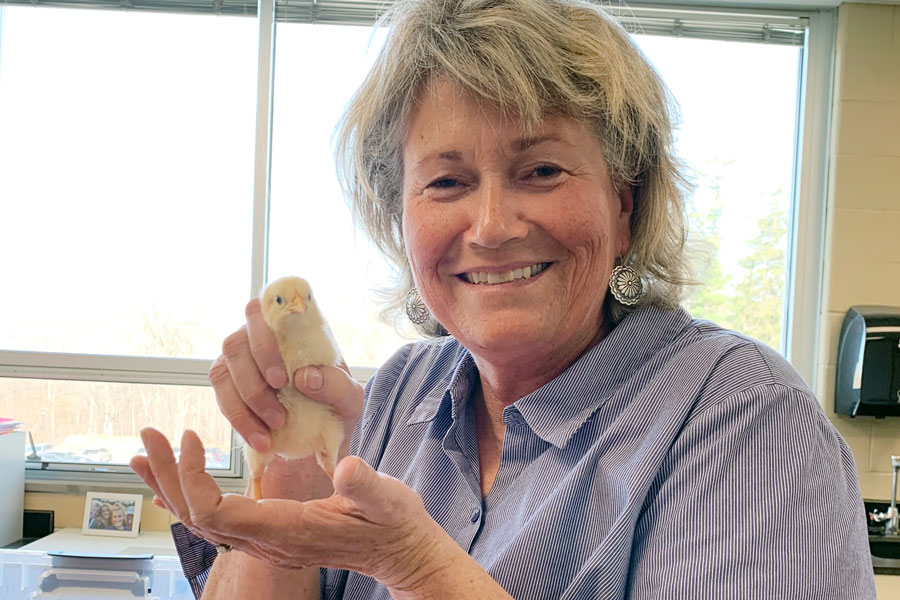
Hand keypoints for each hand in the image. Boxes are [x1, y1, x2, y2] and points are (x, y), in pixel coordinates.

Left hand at [131, 428, 446, 589]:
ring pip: (201, 522)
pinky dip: (189, 496)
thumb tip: (349, 468)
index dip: (193, 478)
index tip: (193, 437)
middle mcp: (268, 542)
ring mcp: (266, 541)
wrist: (398, 550)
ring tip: (146, 454)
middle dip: (167, 476)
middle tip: (148, 436)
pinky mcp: (269, 534)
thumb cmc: (393, 523)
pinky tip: (176, 482)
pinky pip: (216, 521)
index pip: (216, 513)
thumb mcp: (389, 499)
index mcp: (288, 529)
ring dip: (171, 486)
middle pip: (196, 518)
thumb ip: (367, 485)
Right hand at [206, 297, 362, 497]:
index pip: (265, 308)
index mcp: (290, 326)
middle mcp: (258, 335)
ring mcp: (239, 359)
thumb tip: (305, 376)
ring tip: (273, 429)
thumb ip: (336, 384)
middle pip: (236, 343)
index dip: (264, 337)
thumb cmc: (337, 403)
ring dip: (245, 404)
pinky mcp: (228, 385)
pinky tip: (261, 438)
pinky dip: (239, 420)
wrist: (325, 432)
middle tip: (279, 413)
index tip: (281, 378)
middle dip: (254, 381)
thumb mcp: (349, 397)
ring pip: (221, 370)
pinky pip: (221, 397)